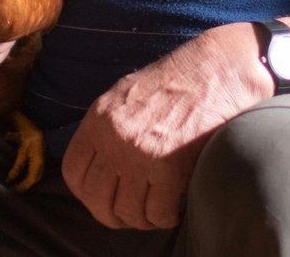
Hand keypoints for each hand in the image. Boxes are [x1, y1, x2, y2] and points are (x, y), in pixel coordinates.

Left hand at [61, 23, 272, 229]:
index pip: (73, 172)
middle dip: (111, 214)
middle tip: (127, 214)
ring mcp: (141, 154)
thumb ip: (107, 126)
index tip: (101, 196)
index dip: (85, 192)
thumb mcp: (126, 93)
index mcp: (100, 118)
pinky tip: (173, 208)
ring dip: (139, 219)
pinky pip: (158, 212)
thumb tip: (99, 158)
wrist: (216, 70)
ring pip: (126, 211)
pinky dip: (164, 218)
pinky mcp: (171, 168)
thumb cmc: (176, 79)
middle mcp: (115, 138)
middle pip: (96, 198)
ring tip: (152, 212)